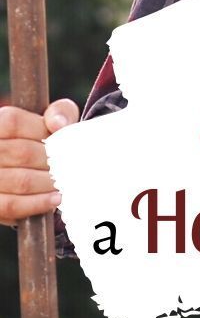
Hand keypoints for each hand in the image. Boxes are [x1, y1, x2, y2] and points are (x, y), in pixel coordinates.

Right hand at [0, 99, 78, 224]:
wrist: (35, 166)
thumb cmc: (44, 139)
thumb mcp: (54, 118)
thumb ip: (59, 112)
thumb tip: (58, 124)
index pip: (15, 124)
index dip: (43, 134)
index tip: (63, 144)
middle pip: (22, 153)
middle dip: (52, 162)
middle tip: (71, 167)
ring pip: (21, 181)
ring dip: (49, 183)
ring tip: (65, 182)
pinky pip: (11, 205)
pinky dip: (37, 203)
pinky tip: (55, 199)